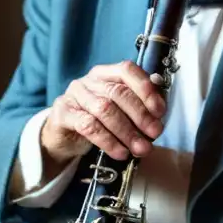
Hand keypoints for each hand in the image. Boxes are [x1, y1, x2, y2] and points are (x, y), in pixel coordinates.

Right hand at [41, 61, 166, 167]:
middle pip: (117, 92)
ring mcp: (74, 96)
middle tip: (155, 133)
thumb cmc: (97, 121)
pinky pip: (88, 126)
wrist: (64, 137)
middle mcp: (89, 81)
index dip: (145, 89)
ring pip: (104, 109)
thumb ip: (139, 106)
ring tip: (141, 148)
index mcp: (106, 74)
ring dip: (127, 131)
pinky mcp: (63, 114)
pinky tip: (121, 152)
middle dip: (140, 115)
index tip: (160, 110)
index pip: (127, 70)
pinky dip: (108, 141)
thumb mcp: (119, 111)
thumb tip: (160, 109)